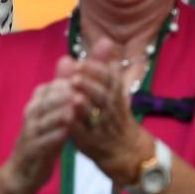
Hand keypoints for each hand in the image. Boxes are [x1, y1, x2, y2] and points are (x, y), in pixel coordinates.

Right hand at [2, 57, 83, 193]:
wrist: (25, 170)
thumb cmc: (45, 136)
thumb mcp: (54, 111)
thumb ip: (62, 85)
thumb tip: (68, 56)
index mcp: (38, 100)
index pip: (55, 85)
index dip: (73, 80)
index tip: (92, 76)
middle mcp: (32, 112)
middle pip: (49, 98)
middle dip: (68, 91)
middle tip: (88, 87)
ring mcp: (29, 130)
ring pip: (45, 117)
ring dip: (62, 110)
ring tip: (79, 105)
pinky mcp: (31, 148)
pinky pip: (42, 140)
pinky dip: (55, 135)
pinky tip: (68, 133)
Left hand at [68, 37, 151, 183]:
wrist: (127, 153)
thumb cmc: (114, 117)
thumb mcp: (113, 91)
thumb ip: (105, 67)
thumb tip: (104, 40)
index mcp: (116, 96)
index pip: (111, 80)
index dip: (97, 70)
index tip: (81, 62)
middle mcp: (111, 111)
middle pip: (105, 96)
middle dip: (90, 85)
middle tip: (75, 75)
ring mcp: (103, 129)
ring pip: (97, 116)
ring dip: (85, 105)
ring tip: (73, 94)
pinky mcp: (93, 144)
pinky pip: (85, 136)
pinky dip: (76, 127)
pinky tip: (66, 118)